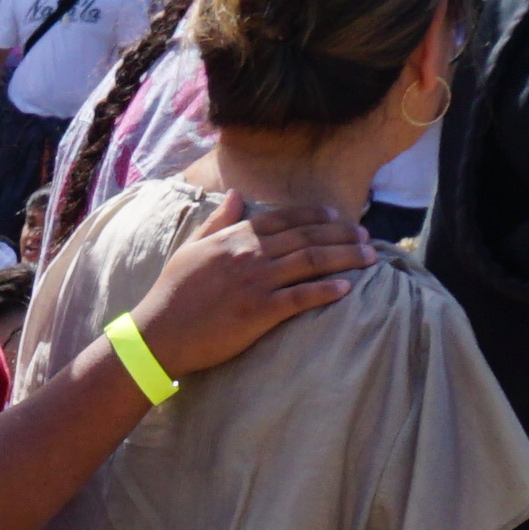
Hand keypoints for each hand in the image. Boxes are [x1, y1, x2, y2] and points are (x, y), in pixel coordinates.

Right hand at [126, 193, 374, 369]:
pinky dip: (328, 290)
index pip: (285, 219)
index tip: (338, 217)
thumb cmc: (171, 293)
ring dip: (346, 257)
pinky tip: (348, 287)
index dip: (317, 216)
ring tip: (369, 257)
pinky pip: (302, 296)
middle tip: (366, 237)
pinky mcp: (260, 312)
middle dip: (343, 234)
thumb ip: (217, 221)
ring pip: (312, 261)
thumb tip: (235, 196)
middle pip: (308, 237)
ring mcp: (257, 282)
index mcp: (235, 237)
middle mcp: (250, 254)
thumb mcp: (190, 248)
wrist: (158, 334)